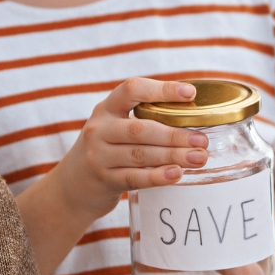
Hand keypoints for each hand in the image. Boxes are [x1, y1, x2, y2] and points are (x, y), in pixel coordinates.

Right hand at [56, 78, 208, 219]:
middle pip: (140, 128)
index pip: (132, 89)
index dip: (161, 89)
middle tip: (202, 140)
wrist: (72, 185)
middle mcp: (99, 129)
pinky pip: (135, 177)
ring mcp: (99, 156)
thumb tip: (194, 113)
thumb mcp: (115, 126)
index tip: (189, 93)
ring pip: (140, 154)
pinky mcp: (104, 180)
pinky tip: (176, 174)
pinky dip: (158, 176)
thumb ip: (145, 118)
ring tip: (198, 157)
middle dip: (174, 134)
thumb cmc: (107, 148)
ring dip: (172, 155)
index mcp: (106, 108)